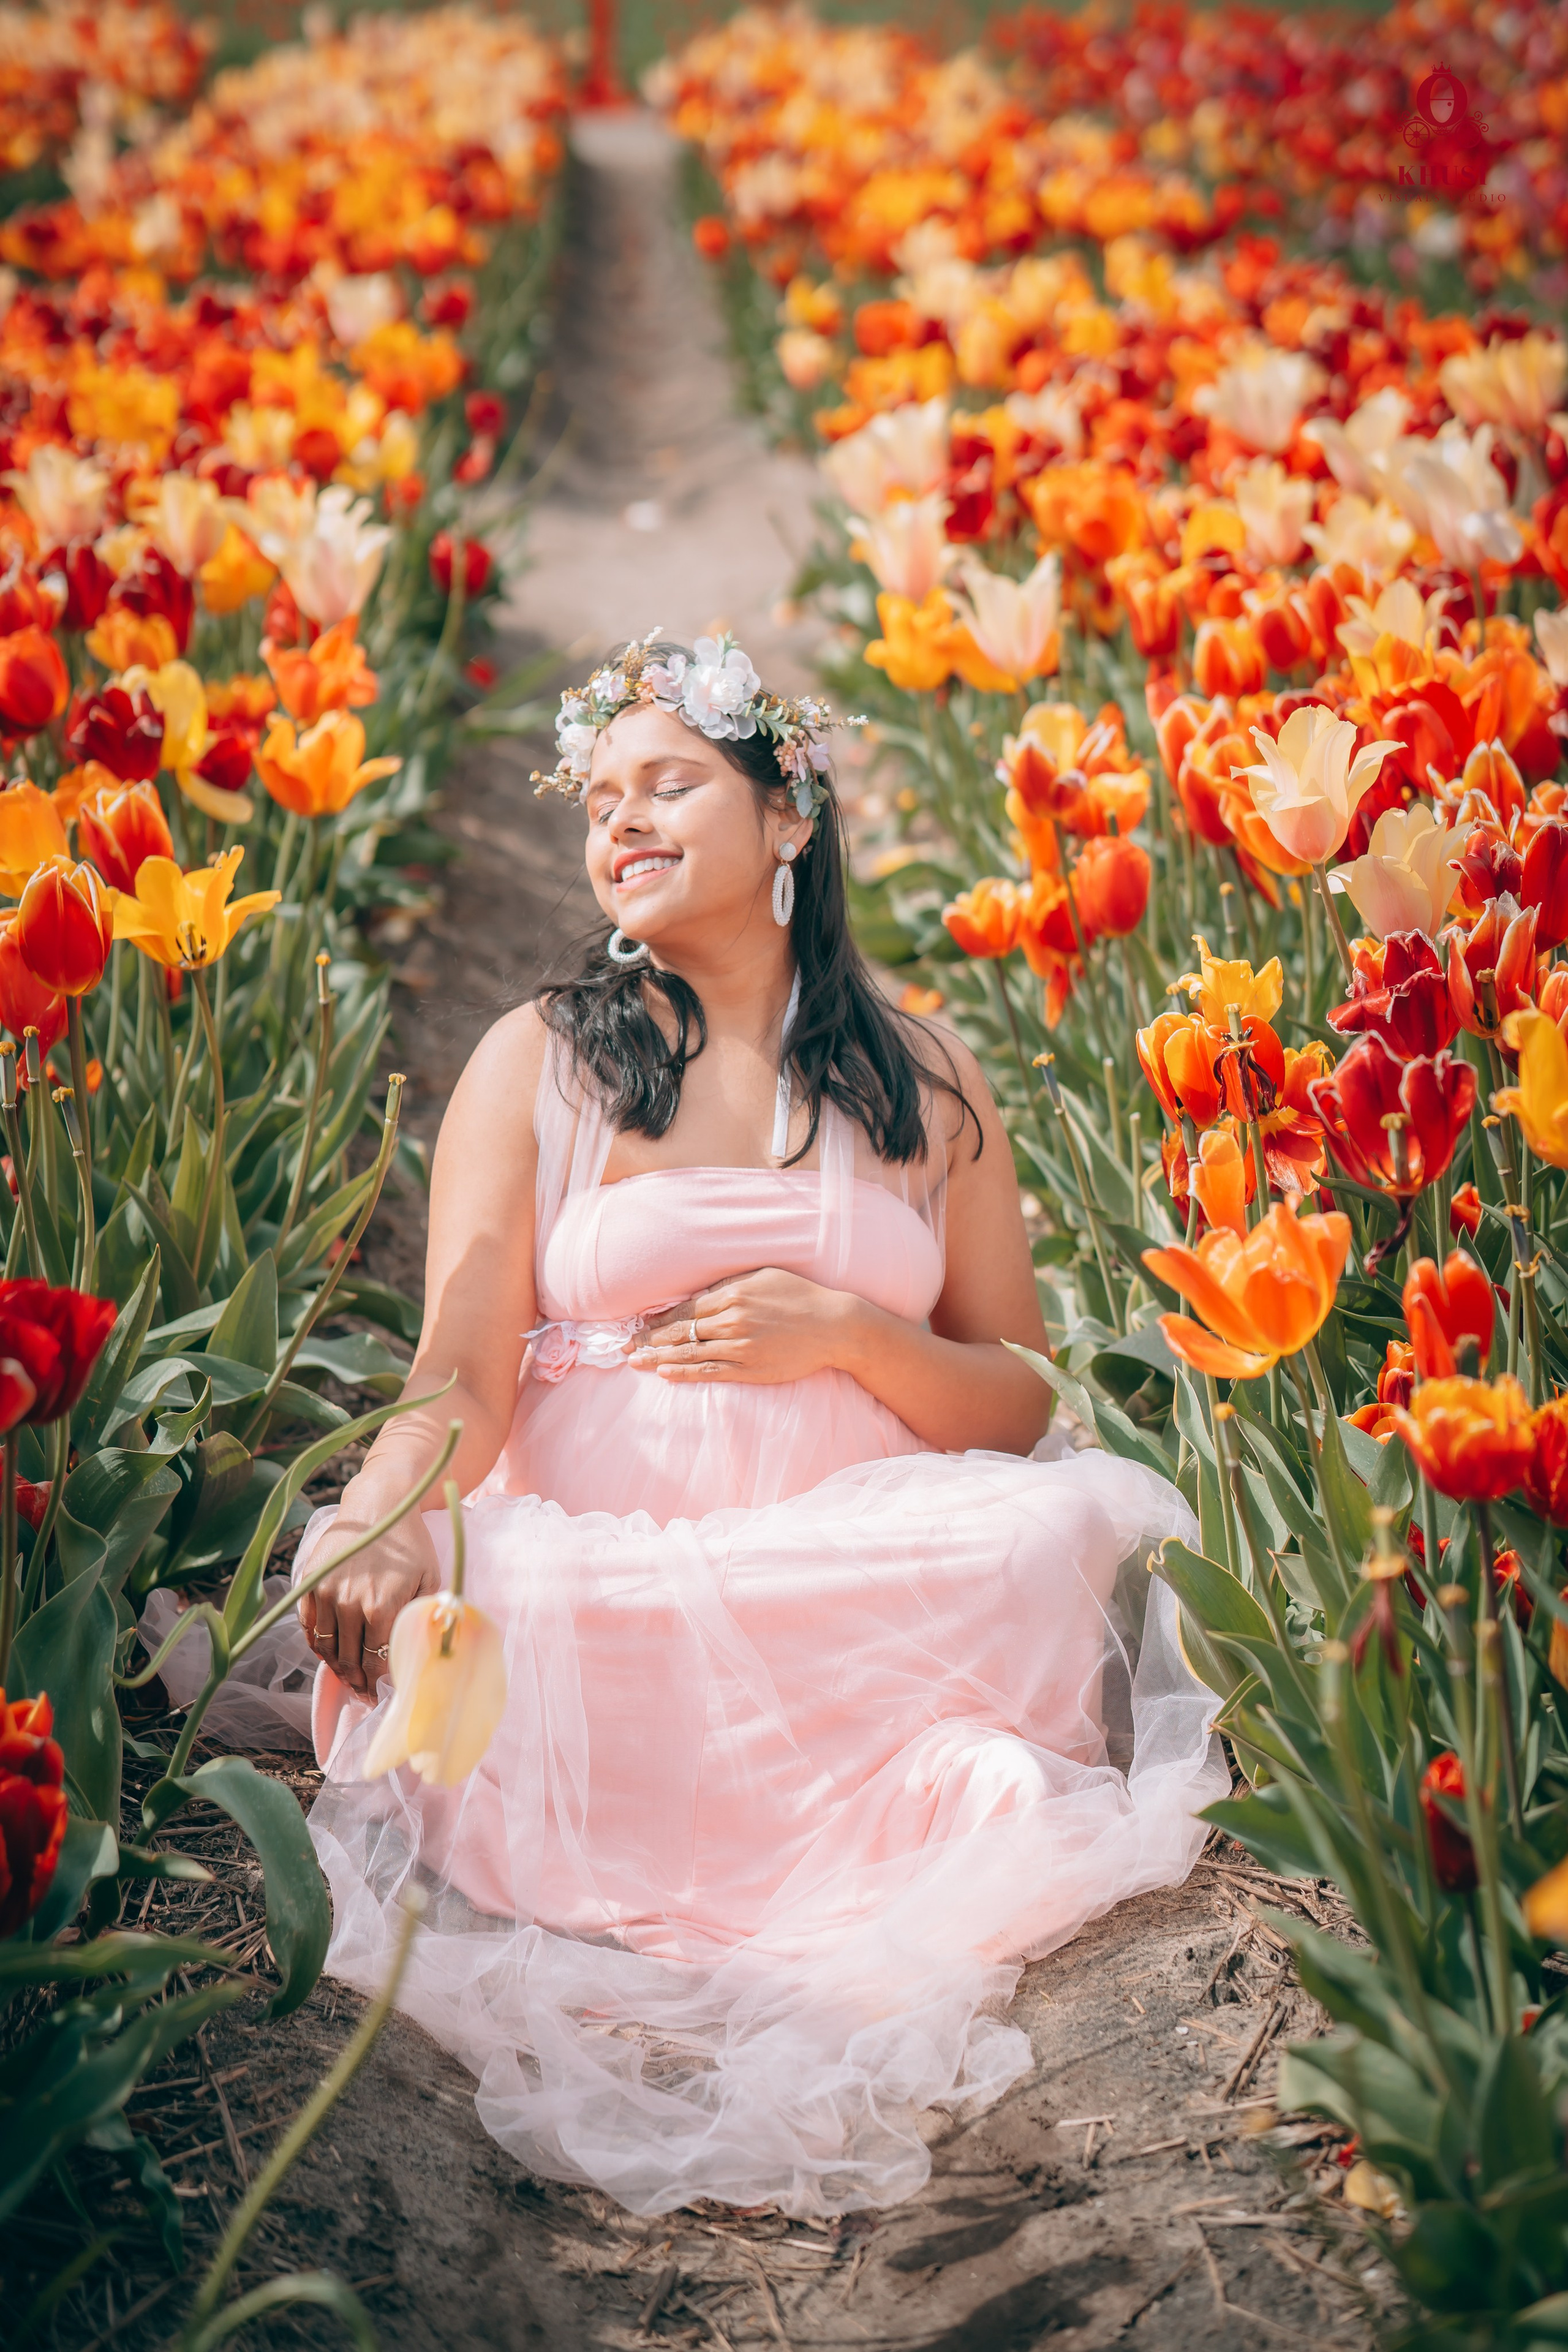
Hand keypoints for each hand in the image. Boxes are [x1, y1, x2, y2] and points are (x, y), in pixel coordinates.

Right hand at [296, 1491, 441, 1698]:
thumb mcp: (430, 1578)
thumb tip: (420, 1652)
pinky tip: (328, 1652)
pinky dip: (316, 1644)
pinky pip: (308, 1626)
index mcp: (382, 1607)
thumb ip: (422, 1617)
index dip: (378, 1682)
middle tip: (364, 1694)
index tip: (381, 1695)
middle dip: (357, 1682)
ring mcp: (325, 1593)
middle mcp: (350, 1604)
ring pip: (325, 1647)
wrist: (379, 1504)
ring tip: (347, 1677)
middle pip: (349, 1659)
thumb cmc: (411, 1542)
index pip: (375, 1661)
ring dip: (336, 1667)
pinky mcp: (310, 1582)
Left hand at [627, 1267, 865, 1385]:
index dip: (658, 1319)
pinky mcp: (750, 1368)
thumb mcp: (763, 1277)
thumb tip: (699, 1293)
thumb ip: (729, 1284)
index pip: (684, 1308)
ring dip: (658, 1358)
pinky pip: (709, 1371)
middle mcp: (732, 1319)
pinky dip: (684, 1373)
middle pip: (680, 1331)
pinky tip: (665, 1373)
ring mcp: (740, 1346)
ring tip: (634, 1361)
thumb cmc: (800, 1297)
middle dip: (648, 1339)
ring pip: (689, 1353)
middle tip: (625, 1346)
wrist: (833, 1326)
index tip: (638, 1325)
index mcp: (733, 1294)